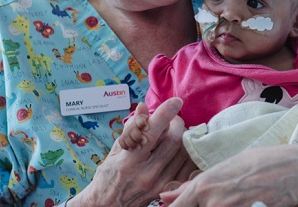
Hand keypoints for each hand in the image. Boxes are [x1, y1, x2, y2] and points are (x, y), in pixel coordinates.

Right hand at [68, 98, 197, 205]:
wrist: (109, 206)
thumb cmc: (109, 176)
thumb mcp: (115, 151)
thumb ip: (131, 129)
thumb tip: (143, 108)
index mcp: (129, 160)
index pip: (151, 132)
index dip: (165, 114)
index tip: (176, 101)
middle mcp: (146, 173)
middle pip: (173, 140)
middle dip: (177, 124)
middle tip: (173, 119)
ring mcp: (159, 183)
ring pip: (183, 152)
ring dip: (183, 137)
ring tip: (176, 133)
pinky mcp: (168, 189)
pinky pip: (187, 167)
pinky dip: (187, 153)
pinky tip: (181, 148)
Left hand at [160, 145, 297, 206]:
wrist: (297, 170)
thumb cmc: (263, 162)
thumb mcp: (228, 167)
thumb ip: (195, 186)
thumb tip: (167, 195)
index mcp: (205, 184)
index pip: (178, 206)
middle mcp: (214, 200)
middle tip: (218, 199)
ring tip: (238, 197)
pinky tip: (246, 202)